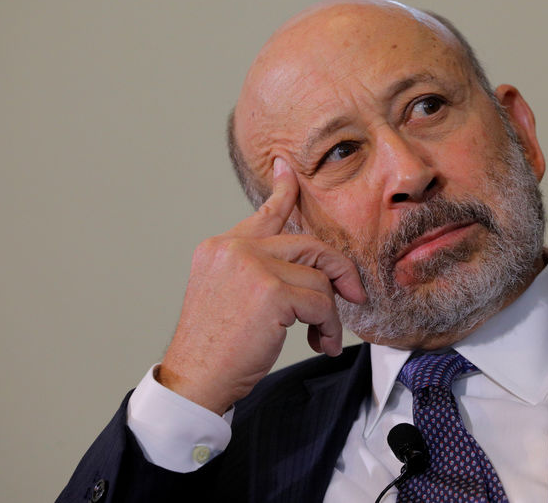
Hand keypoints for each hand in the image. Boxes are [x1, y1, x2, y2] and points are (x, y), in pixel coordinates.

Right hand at [159, 158, 366, 413]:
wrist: (195, 379)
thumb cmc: (213, 347)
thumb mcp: (227, 297)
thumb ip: (258, 272)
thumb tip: (308, 271)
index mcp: (221, 248)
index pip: (262, 213)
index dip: (283, 191)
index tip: (289, 169)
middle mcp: (235, 249)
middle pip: (308, 245)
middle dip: (337, 271)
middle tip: (353, 295)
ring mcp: (252, 266)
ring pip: (319, 278)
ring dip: (329, 313)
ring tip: (321, 337)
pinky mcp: (271, 291)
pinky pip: (322, 303)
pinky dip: (328, 327)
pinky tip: (319, 344)